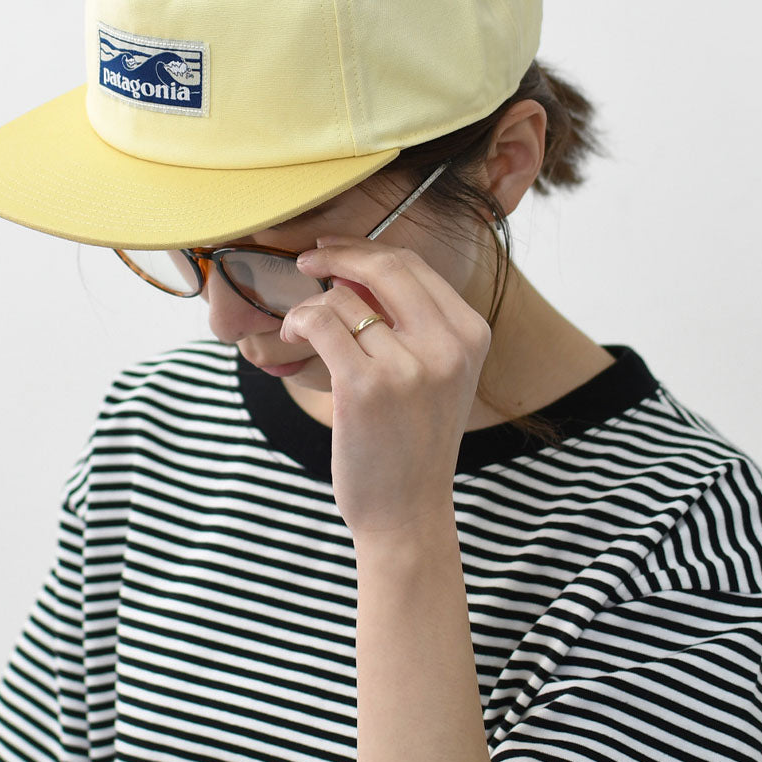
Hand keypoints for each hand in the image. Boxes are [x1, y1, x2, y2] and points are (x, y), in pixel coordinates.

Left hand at [280, 235, 491, 541]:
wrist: (408, 512)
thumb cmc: (413, 439)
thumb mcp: (438, 373)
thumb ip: (413, 320)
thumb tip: (353, 266)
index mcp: (470, 335)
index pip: (414, 265)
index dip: (366, 249)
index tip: (334, 249)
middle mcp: (447, 345)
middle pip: (385, 267)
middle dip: (337, 254)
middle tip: (307, 261)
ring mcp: (408, 366)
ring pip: (343, 299)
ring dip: (311, 306)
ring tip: (301, 330)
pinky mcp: (365, 387)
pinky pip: (321, 323)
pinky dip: (298, 322)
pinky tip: (292, 338)